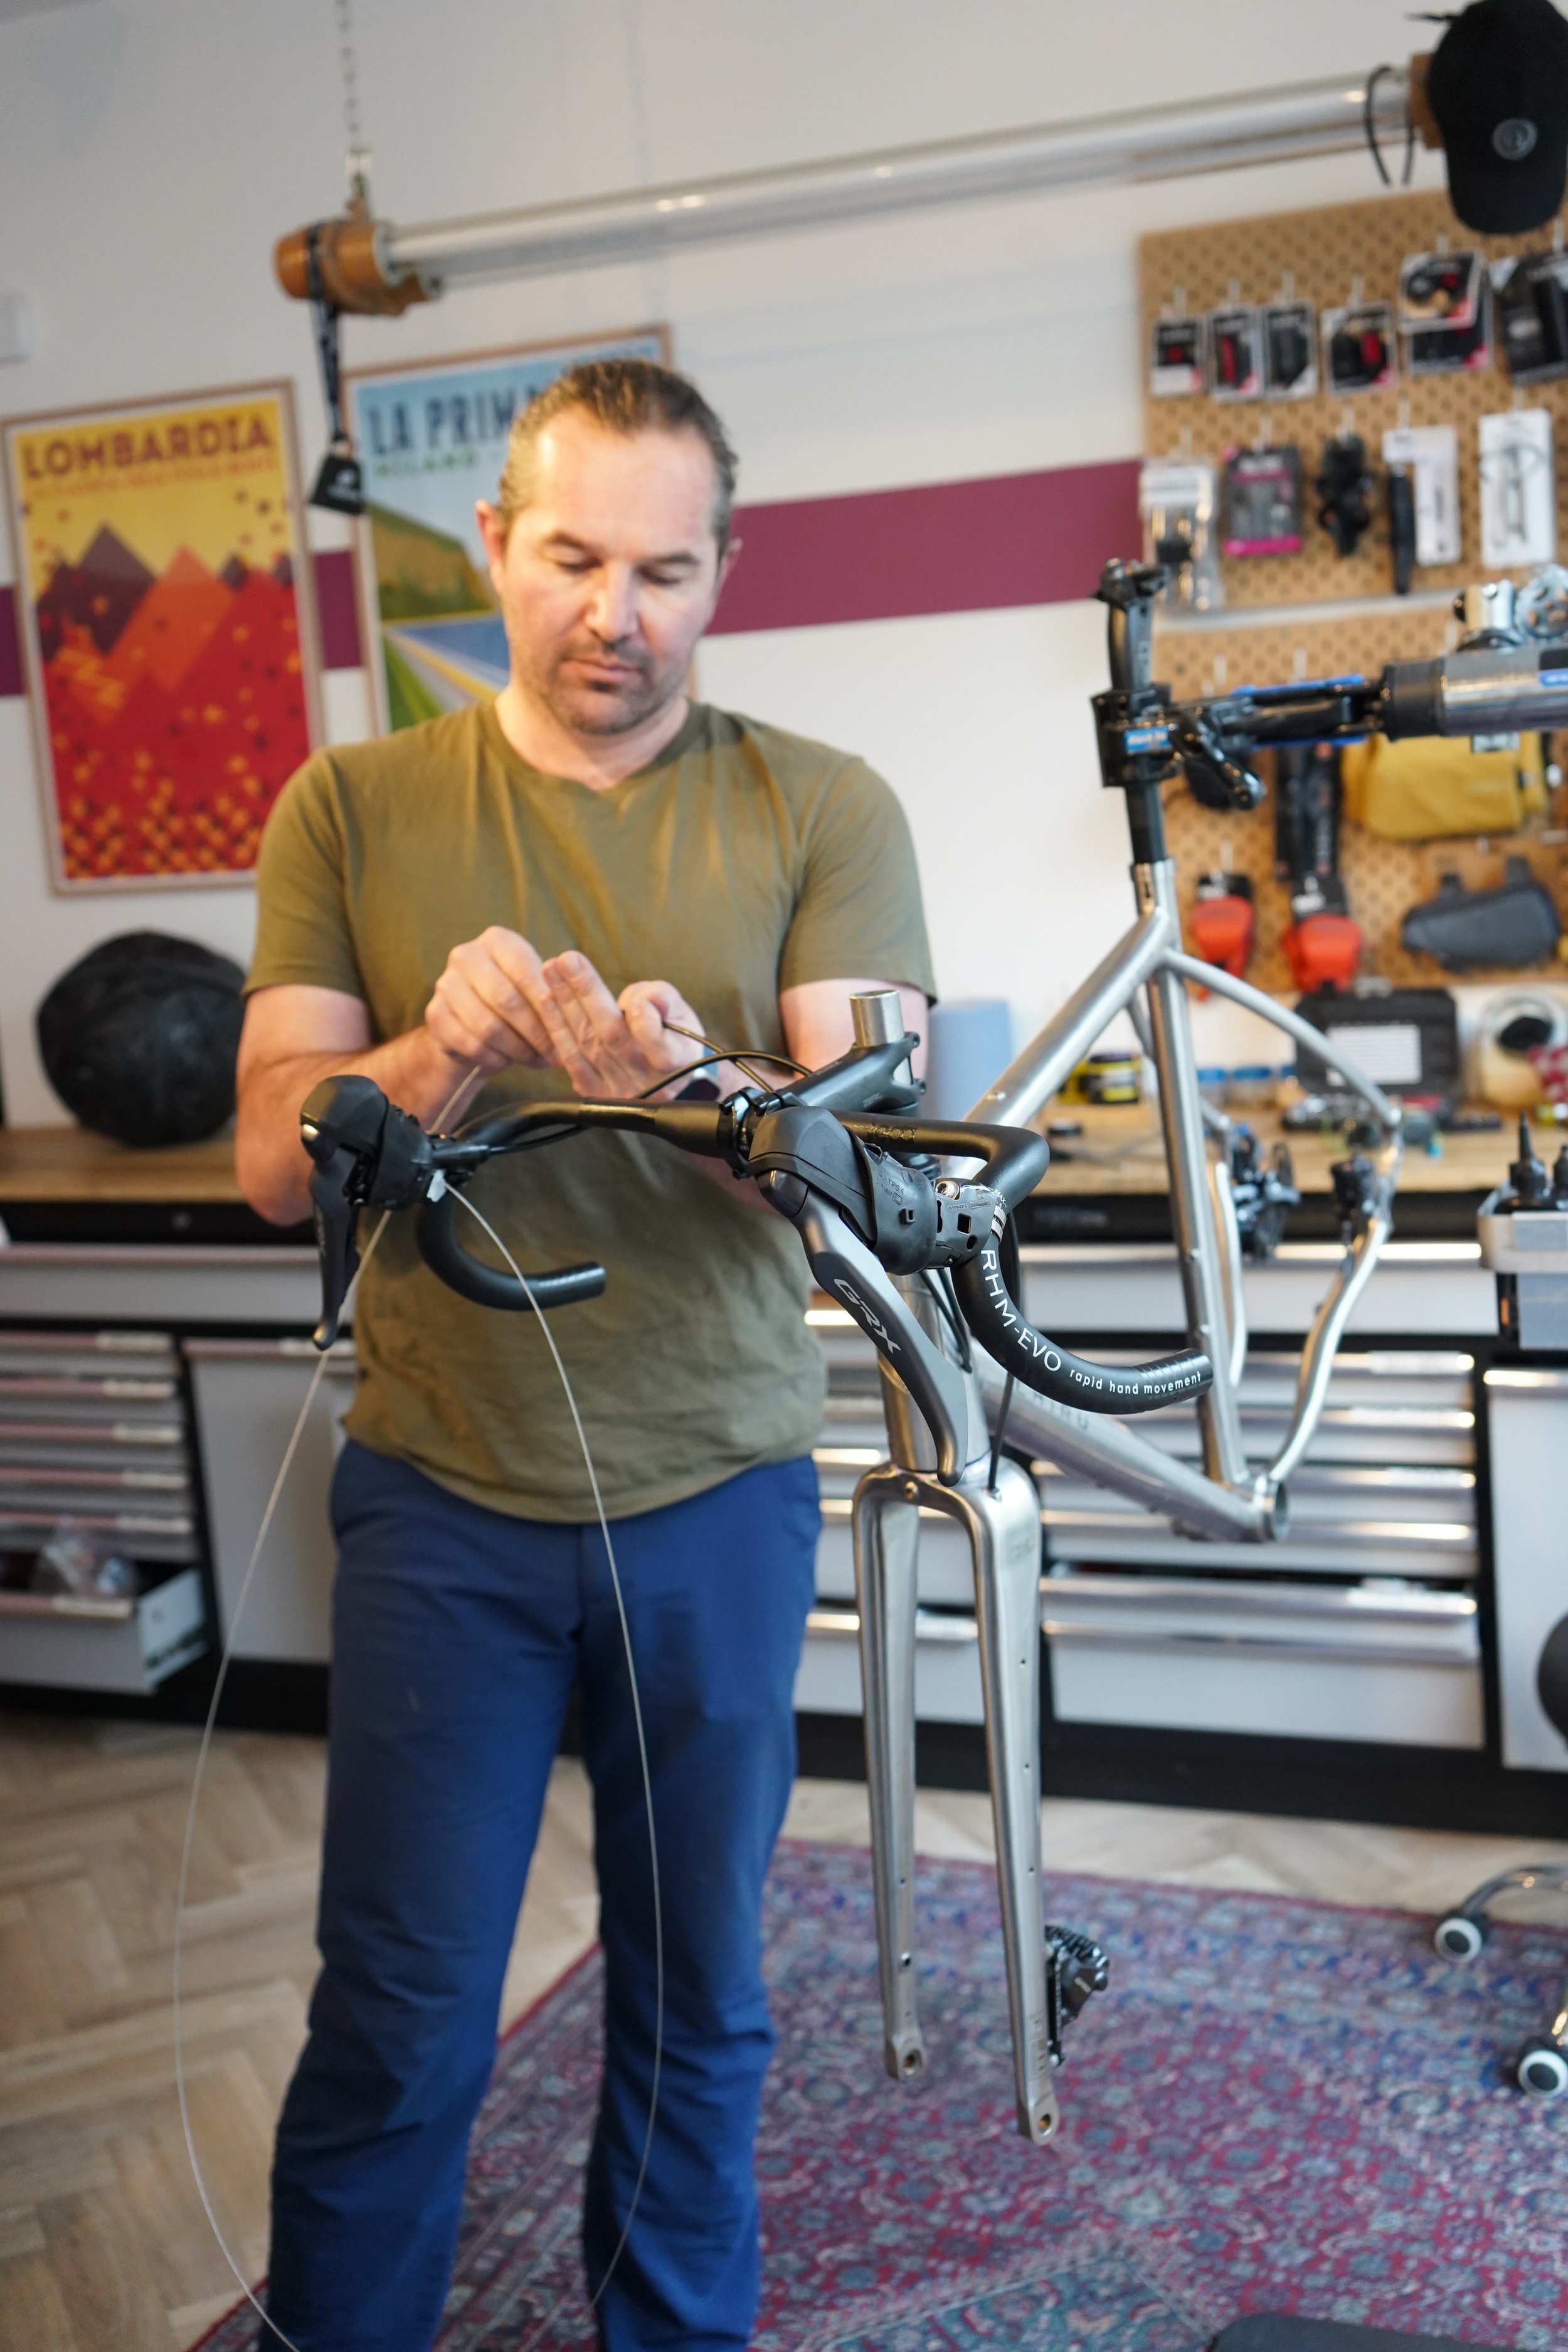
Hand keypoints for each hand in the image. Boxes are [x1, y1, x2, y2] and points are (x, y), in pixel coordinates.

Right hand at [425, 927, 554, 1073]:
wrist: (468, 1024)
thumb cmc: (513, 1002)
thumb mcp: (533, 990)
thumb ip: (550, 996)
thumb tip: (573, 1018)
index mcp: (497, 940)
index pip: (526, 971)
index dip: (548, 1004)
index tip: (568, 1029)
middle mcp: (467, 956)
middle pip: (507, 999)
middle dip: (536, 1032)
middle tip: (556, 1054)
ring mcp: (446, 984)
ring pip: (488, 1026)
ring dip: (518, 1049)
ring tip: (537, 1060)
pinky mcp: (435, 1014)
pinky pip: (471, 1044)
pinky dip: (495, 1058)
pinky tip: (508, 1062)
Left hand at [528, 952, 705, 1099]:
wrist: (658, 1070)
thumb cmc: (670, 1033)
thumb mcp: (679, 1011)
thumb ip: (664, 999)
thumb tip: (643, 1000)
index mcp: (676, 1062)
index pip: (660, 1046)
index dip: (645, 1023)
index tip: (634, 999)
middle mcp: (648, 1084)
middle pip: (612, 1037)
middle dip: (587, 994)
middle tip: (567, 961)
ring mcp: (618, 1092)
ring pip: (587, 1044)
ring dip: (565, 1004)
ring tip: (552, 970)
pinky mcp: (593, 1094)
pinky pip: (570, 1059)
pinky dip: (557, 1028)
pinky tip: (547, 1000)